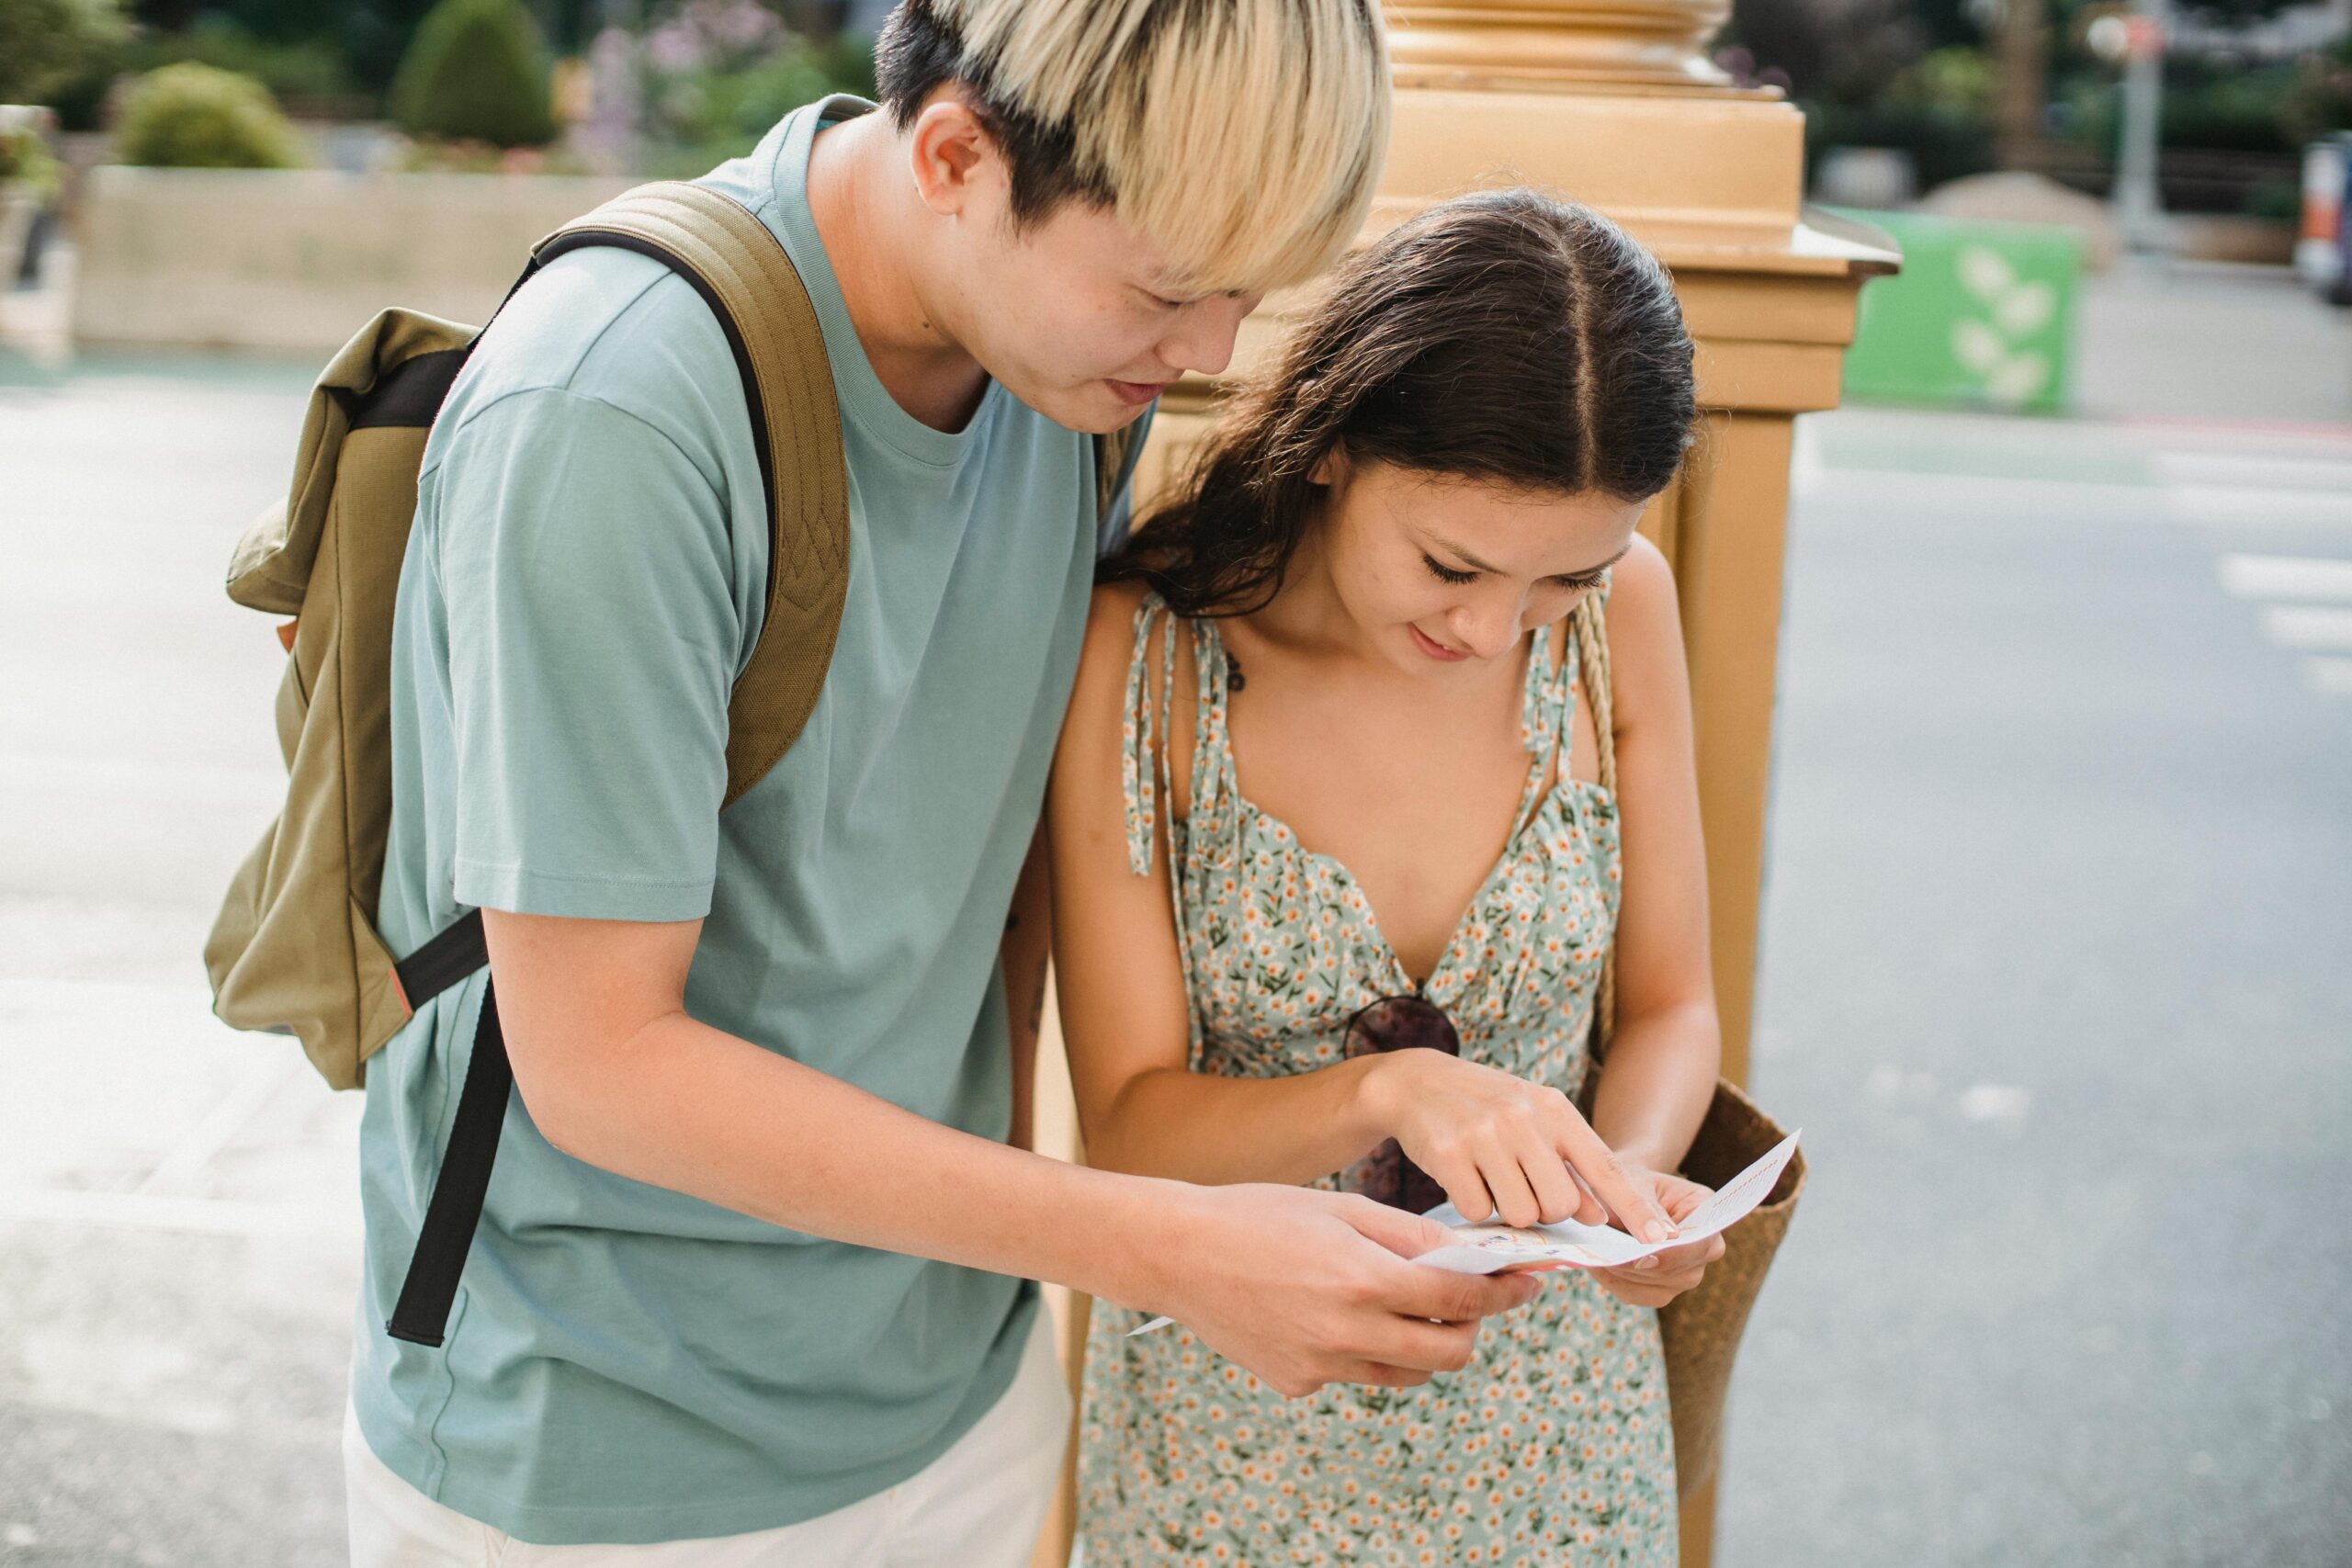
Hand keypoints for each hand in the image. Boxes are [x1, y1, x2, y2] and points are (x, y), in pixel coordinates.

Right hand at [1136, 1182, 1545, 1397]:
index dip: (1506, 1291)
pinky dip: (1364, 1351)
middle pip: (1449, 1354)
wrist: (1178, 1253)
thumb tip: (1470, 1253)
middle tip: (1475, 1301)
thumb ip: (1409, 1236)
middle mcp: (1348, 1333)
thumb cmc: (1260, 1215)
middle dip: (1474, 1328)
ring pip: (1406, 1373)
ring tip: (1403, 1304)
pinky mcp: (1296, 1383)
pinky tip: (1333, 1313)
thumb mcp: (1341, 1210)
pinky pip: (1354, 1375)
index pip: (1462, 1298)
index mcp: (1364, 1279)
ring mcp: (1321, 1366)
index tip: (1529, 1283)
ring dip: (1422, 1344)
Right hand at [1362, 1049, 1678, 1239]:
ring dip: (1508, 1211)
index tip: (1663, 1240)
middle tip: (1523, 1189)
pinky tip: (1464, 1178)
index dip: (1635, 1209)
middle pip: (1561, 1205)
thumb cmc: (1487, 1109)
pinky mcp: (1448, 1152)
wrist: (1417, 1083)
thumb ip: (1570, 1167)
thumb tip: (1599, 1217)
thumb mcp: (1536, 1123)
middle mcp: (1524, 1118)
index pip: (1606, 1168)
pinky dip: (1473, 1206)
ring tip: (1491, 1180)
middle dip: (1546, 1213)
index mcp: (1555, 1110)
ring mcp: (1485, 1134)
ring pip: (1520, 1214)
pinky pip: (1477, 1211)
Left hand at [1587, 1167, 1724, 1308]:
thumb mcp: (1634, 1183)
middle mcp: (1706, 1250)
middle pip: (1678, 1273)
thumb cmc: (1630, 1183)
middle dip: (1638, 1265)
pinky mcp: (1661, 1290)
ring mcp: (1686, 1275)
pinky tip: (1596, 1262)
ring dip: (1621, 1273)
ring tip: (1595, 1252)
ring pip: (1655, 1288)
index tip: (1641, 1255)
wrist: (1620, 1192)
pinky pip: (1635, 1295)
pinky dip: (1612, 1280)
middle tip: (1602, 1252)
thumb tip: (1660, 1239)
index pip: (1699, 1243)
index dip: (1671, 1253)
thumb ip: (1645, 1208)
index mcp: (1708, 1215)